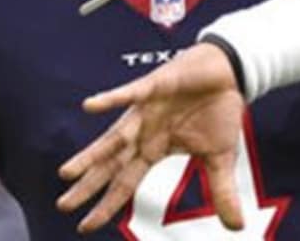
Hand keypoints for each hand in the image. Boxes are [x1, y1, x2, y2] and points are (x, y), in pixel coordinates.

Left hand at [57, 43, 247, 233]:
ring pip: (114, 136)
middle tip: (63, 205)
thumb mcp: (221, 158)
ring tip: (67, 171)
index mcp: (154, 149)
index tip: (84, 226)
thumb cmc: (217, 112)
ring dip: (92, 154)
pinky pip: (129, 94)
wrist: (229, 73)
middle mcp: (143, 132)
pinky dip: (111, 99)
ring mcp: (145, 109)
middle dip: (87, 184)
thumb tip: (236, 228)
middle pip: (110, 164)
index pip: (125, 183)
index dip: (106, 204)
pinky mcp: (154, 86)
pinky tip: (89, 106)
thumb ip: (221, 191)